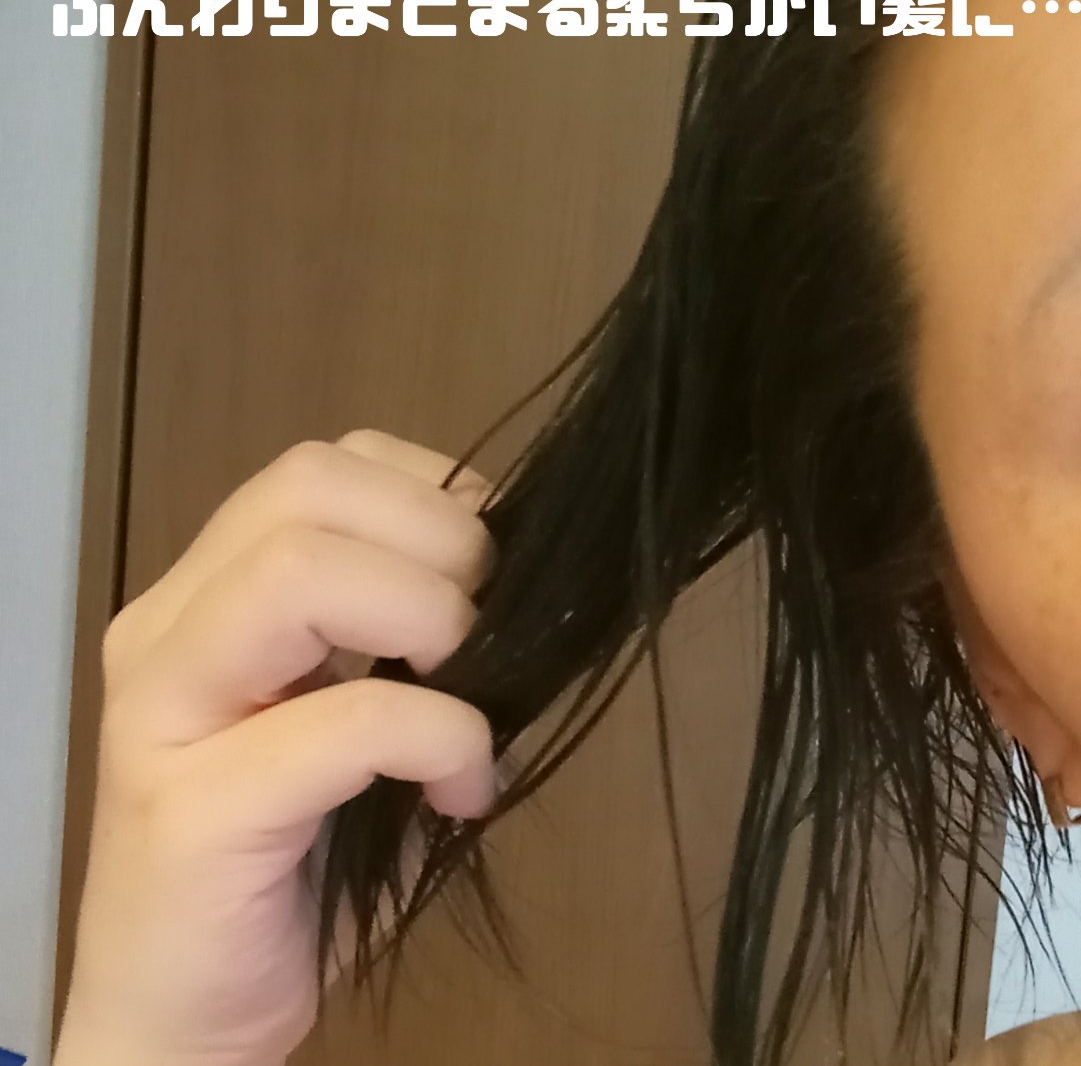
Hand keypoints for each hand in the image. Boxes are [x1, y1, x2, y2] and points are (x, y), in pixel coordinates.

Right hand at [53, 430, 497, 1065]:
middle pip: (305, 485)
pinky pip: (345, 720)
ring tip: (465, 688)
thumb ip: (405, 637)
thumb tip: (525, 582)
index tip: (485, 568)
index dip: (431, 491)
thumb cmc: (289, 863)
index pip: (323, 465)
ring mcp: (161, 712)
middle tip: (480, 628)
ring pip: (299, 571)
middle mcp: (167, 629)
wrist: (180, 1021)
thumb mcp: (355, 719)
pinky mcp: (189, 812)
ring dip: (425, 613)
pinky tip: (463, 793)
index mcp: (208, 595)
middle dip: (436, 536)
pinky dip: (440, 739)